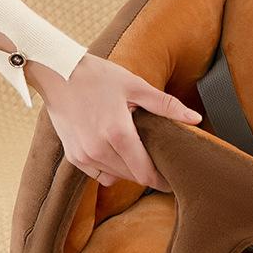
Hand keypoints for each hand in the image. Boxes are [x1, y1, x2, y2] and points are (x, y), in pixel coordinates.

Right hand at [26, 54, 200, 190]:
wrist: (56, 72)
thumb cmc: (97, 76)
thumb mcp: (136, 86)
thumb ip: (167, 105)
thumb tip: (196, 119)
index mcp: (119, 134)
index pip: (146, 173)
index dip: (162, 180)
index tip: (173, 179)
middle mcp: (99, 149)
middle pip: (133, 177)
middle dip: (149, 174)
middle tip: (161, 164)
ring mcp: (84, 155)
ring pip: (117, 177)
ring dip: (130, 171)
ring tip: (139, 153)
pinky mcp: (74, 156)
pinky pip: (99, 175)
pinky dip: (111, 169)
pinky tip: (117, 152)